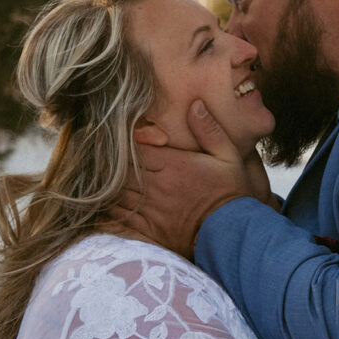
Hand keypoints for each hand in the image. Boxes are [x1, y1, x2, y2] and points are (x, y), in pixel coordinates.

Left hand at [113, 101, 275, 256]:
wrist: (231, 233)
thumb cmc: (231, 193)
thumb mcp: (228, 156)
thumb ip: (209, 130)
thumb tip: (195, 105)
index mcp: (172, 165)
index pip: (134, 148)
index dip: (125, 143)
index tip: (126, 141)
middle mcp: (157, 186)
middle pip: (120, 170)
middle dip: (114, 164)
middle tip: (110, 160)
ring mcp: (151, 209)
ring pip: (116, 193)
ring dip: (111, 186)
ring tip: (107, 180)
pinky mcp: (149, 230)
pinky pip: (120, 218)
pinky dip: (111, 210)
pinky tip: (109, 205)